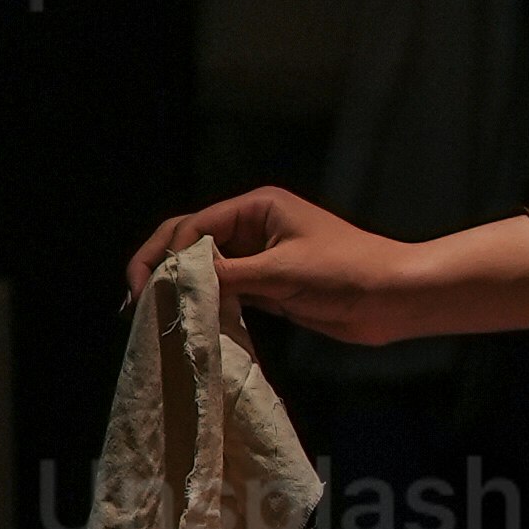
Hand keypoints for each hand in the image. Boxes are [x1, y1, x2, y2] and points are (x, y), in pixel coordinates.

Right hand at [127, 180, 409, 340]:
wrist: (393, 298)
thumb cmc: (346, 272)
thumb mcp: (281, 272)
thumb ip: (228, 275)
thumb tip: (177, 281)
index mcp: (257, 207)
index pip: (194, 226)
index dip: (165, 255)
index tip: (145, 288)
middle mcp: (253, 227)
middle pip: (192, 242)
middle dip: (162, 266)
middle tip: (135, 300)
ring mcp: (260, 257)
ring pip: (207, 269)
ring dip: (182, 288)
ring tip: (152, 314)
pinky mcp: (269, 287)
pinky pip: (226, 291)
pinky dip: (206, 304)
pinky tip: (189, 321)